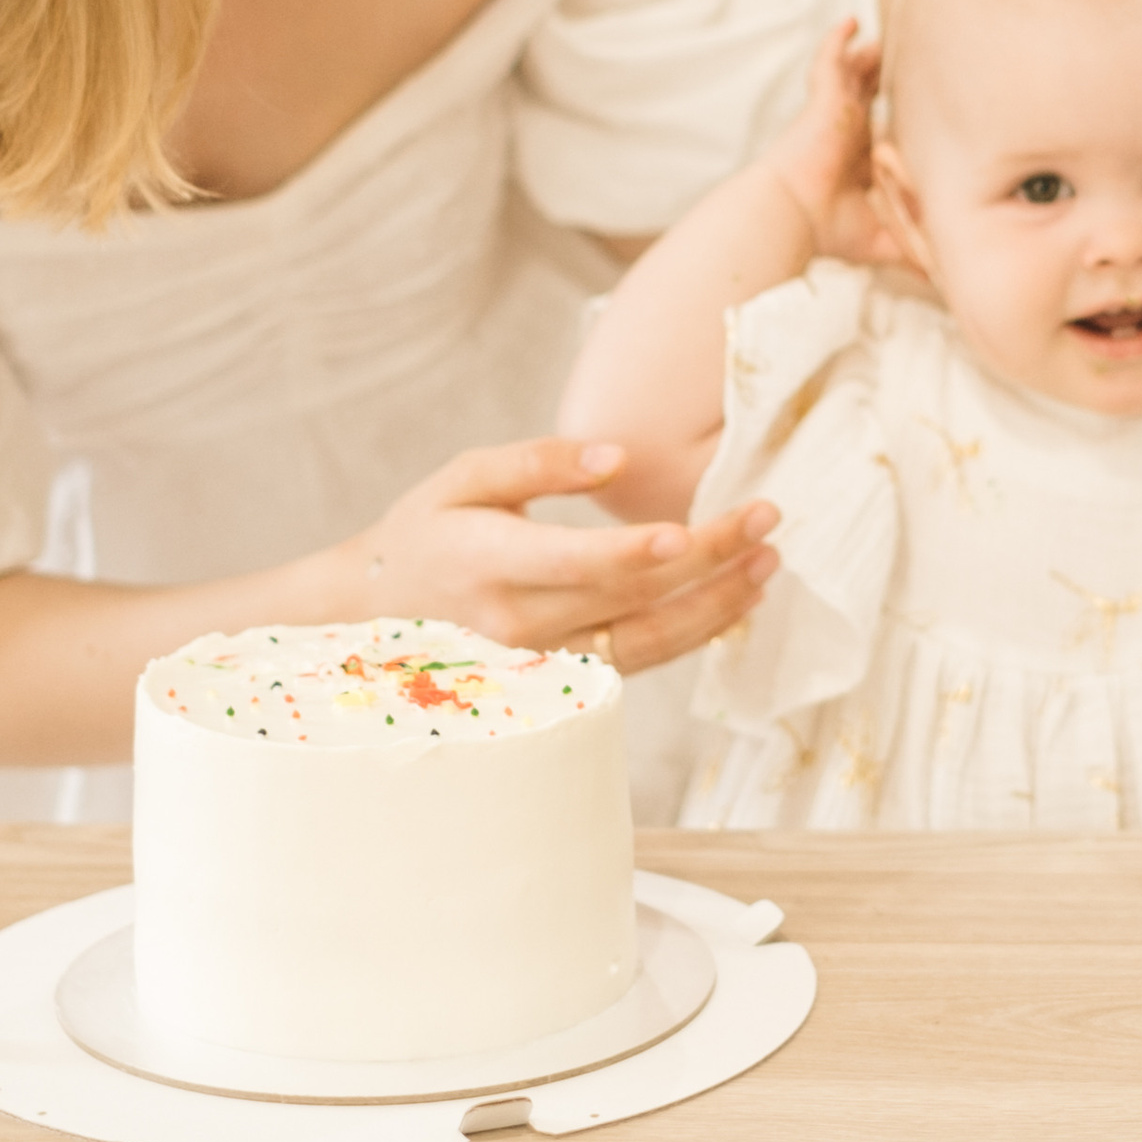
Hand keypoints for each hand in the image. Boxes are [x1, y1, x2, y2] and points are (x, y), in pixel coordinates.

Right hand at [323, 439, 776, 674]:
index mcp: (488, 564)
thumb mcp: (463, 477)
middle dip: (708, 560)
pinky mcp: (561, 682)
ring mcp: (540, 664)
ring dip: (716, 607)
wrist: (373, 618)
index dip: (635, 552)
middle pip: (629, 598)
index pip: (575, 564)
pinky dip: (691, 634)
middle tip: (768, 519)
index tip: (693, 531)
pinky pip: (637, 662)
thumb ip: (539, 463)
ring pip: (645, 645)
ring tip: (767, 564)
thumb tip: (618, 459)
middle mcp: (517, 625)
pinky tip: (732, 601)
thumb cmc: (425, 533)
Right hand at [765, 21, 904, 267]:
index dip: (891, 117)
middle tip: (897, 61)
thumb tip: (946, 279)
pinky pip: (829, 60)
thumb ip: (913, 247)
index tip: (913, 107)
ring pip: (851, 74)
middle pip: (865, 95)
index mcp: (857, 159)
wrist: (793, 216)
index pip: (876, 130)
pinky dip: (838, 40)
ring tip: (879, 40)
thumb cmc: (830, 229)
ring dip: (865, 56)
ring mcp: (833, 113)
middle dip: (879, 78)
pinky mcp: (824, 100)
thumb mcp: (883, 238)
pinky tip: (850, 22)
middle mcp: (846, 133)